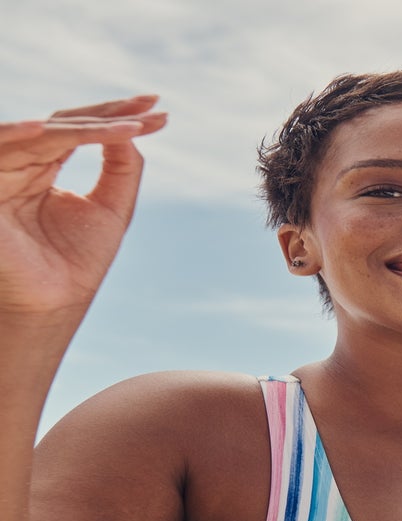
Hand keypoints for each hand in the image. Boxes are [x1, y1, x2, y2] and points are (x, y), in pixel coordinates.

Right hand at [0, 96, 165, 324]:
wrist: (53, 303)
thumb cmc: (78, 261)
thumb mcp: (111, 208)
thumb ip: (121, 168)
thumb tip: (131, 128)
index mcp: (43, 164)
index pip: (78, 129)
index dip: (117, 116)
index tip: (158, 109)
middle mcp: (20, 160)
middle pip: (63, 123)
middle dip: (110, 114)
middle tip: (152, 108)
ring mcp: (1, 171)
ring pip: (41, 133)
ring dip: (85, 126)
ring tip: (129, 125)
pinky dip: (21, 137)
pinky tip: (49, 131)